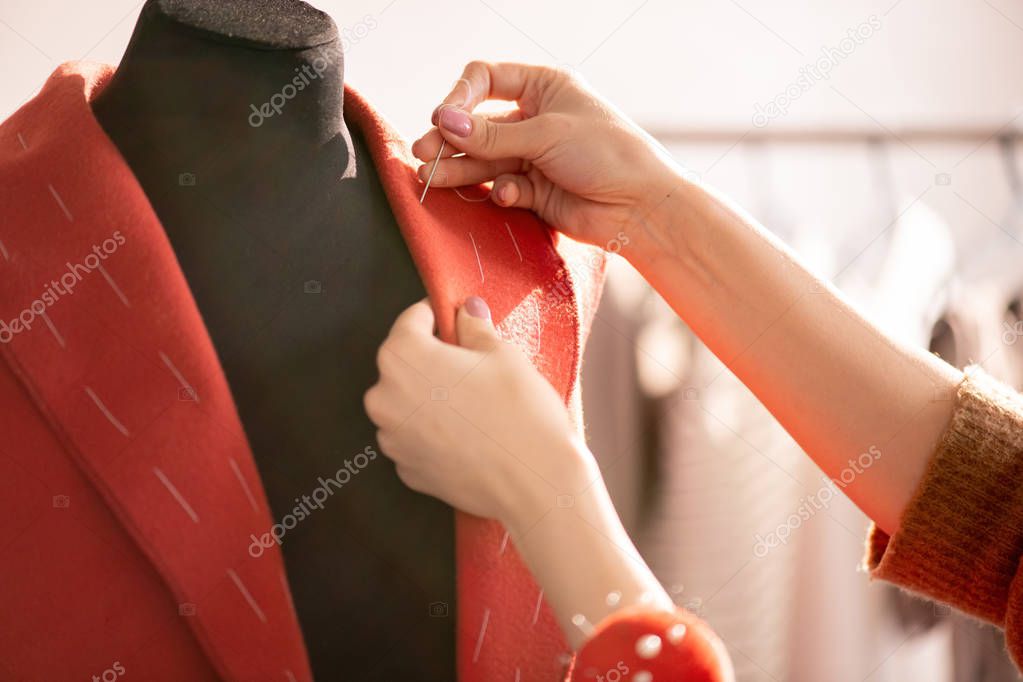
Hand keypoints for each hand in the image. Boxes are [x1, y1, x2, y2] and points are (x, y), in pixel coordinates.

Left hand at [363, 297, 595, 530]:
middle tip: (473, 365)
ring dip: (432, 397)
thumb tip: (465, 311)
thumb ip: (473, 327)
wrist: (535, 482)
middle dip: (433, 359)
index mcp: (402, 358)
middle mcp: (384, 397)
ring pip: (408, 403)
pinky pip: (416, 437)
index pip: (412, 320)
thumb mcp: (502, 354)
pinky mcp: (407, 470)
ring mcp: (392, 439)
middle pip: (404, 364)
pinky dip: (435, 431)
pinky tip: (469, 433)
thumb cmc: (519, 411)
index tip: (459, 319)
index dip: (439, 315)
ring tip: (474, 403)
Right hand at [411, 61, 687, 255]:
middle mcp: (535, 118)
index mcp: (543, 87)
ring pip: (485, 159)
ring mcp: (533, 156)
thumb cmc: (608, 154)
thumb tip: (444, 122)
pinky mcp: (534, 190)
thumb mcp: (546, 134)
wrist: (640, 207)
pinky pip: (503, 187)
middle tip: (422, 154)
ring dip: (460, 169)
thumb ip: (493, 133)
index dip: (460, 97)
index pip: (486, 79)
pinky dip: (500, 191)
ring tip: (430, 179)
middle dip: (449, 140)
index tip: (442, 119)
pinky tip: (507, 195)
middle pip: (478, 125)